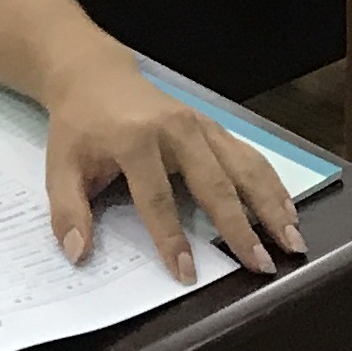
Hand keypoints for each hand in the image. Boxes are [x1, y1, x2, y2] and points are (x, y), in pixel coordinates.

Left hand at [42, 50, 308, 281]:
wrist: (96, 76)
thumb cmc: (80, 126)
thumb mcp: (60, 166)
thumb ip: (68, 211)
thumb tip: (78, 253)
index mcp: (136, 140)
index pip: (157, 198)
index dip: (171, 239)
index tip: (187, 274)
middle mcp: (177, 130)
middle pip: (215, 183)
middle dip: (240, 227)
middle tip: (261, 264)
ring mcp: (202, 125)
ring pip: (245, 167)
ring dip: (271, 205)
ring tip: (291, 240)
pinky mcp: (215, 126)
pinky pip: (250, 156)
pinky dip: (272, 184)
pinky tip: (288, 210)